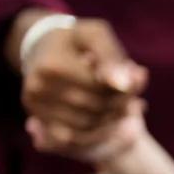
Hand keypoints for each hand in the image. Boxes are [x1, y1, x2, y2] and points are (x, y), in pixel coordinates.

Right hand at [20, 15, 148, 160]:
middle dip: (120, 105)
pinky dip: (96, 133)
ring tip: (125, 109)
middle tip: (136, 101)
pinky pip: (73, 138)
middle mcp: (39, 88)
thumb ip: (112, 57)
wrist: (42, 47)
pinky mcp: (38, 118)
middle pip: (94, 108)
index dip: (125, 89)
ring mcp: (36, 106)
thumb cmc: (76, 40)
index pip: (101, 88)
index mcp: (53, 65)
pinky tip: (111, 122)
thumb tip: (125, 84)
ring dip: (112, 121)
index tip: (138, 82)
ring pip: (87, 127)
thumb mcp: (95, 35)